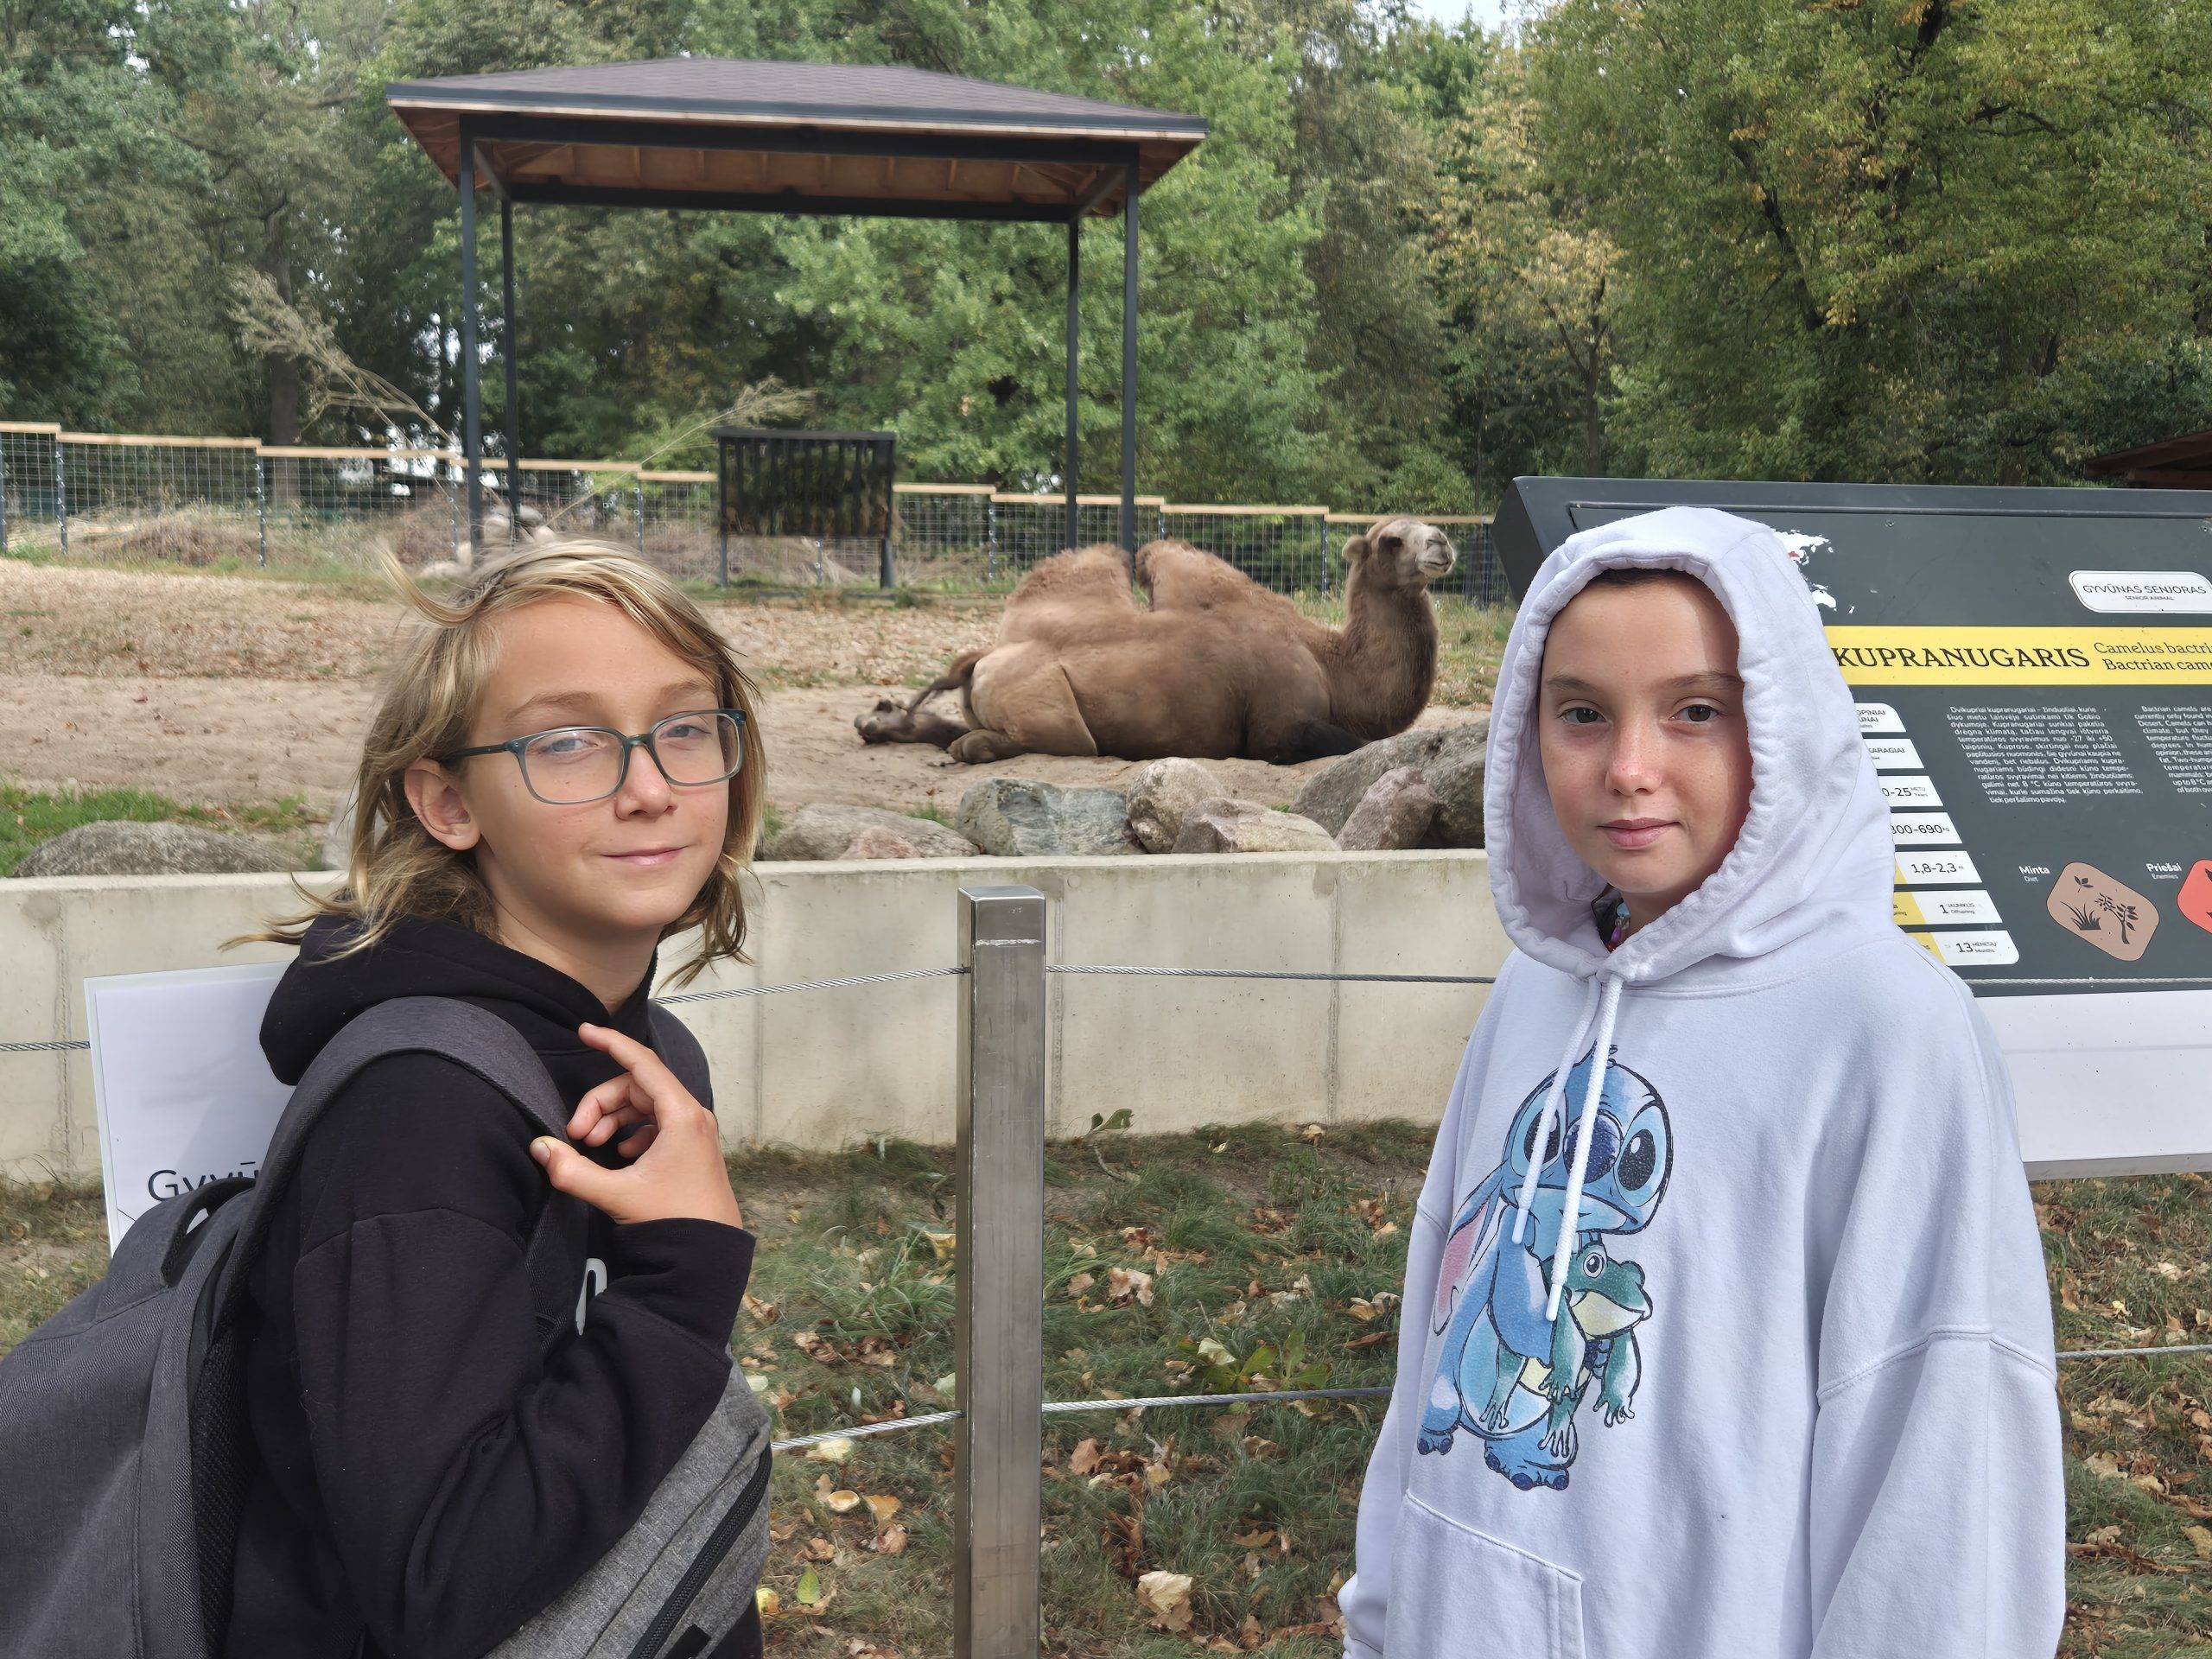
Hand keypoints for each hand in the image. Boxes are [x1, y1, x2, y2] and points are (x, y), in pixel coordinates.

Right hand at [527, 1022, 743, 1229]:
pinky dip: (631, 1130)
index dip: (610, 1043)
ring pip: (643, 1105)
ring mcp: (693, 1130)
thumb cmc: (673, 1220)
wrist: (710, 1254)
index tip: (583, 1030)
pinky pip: (655, 1122)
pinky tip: (619, 1153)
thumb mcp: (616, 1195)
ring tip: (590, 1145)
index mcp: (681, 1114)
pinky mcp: (691, 1146)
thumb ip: (572, 1170)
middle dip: (599, 1105)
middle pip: (635, 1087)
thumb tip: (539, 1147)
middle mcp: (691, 1115)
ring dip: (612, 1119)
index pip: (641, 1062)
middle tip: (574, 1136)